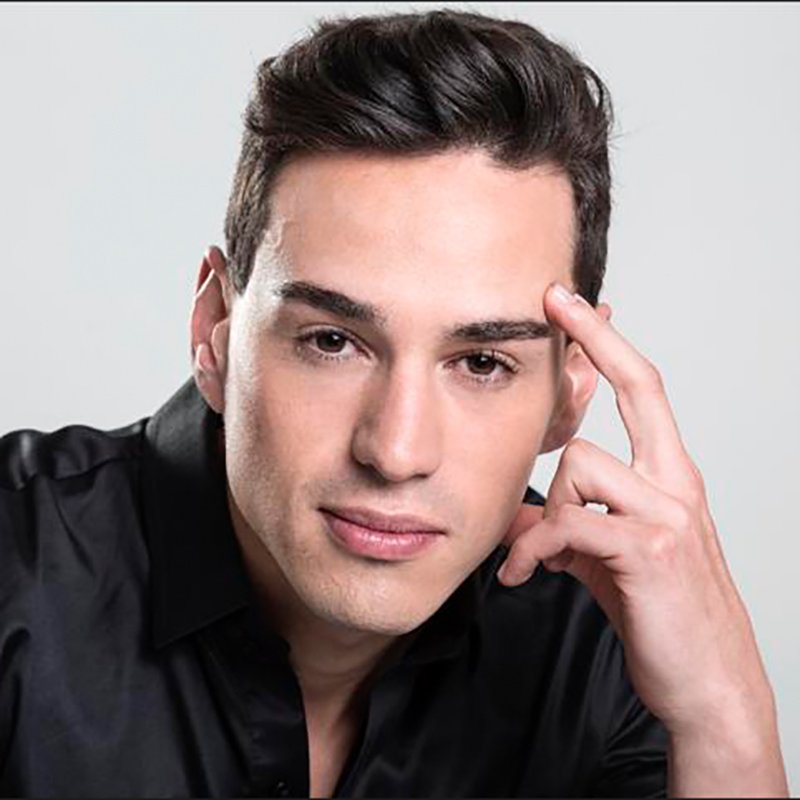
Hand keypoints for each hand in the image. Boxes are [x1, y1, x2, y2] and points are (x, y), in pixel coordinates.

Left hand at [498, 282, 777, 742]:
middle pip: (640, 388)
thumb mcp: (607, 556)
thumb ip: (572, 525)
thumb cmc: (658, 611)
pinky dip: (535, 551)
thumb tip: (525, 518)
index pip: (643, 391)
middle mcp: (676, 482)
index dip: (609, 344)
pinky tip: (526, 576)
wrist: (706, 682)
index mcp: (668, 476)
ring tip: (530, 556)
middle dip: (595, 340)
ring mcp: (668, 513)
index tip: (575, 305)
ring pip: (579, 466)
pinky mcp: (650, 551)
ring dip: (542, 511)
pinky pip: (569, 523)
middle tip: (555, 303)